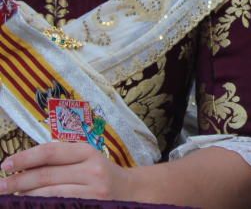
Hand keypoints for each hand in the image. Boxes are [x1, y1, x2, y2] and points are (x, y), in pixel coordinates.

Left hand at [0, 141, 132, 199]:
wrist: (132, 192)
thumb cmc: (100, 174)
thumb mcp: (85, 160)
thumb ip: (60, 160)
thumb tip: (20, 168)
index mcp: (88, 152)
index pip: (51, 152)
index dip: (25, 158)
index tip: (5, 165)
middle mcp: (92, 171)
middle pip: (46, 175)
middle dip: (17, 182)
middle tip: (0, 187)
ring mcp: (93, 193)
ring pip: (49, 195)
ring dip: (26, 197)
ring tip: (11, 199)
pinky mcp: (91, 207)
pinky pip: (58, 206)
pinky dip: (41, 206)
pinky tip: (30, 205)